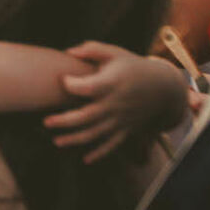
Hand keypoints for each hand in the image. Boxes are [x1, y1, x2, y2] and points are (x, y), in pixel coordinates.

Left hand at [45, 42, 189, 162]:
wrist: (164, 87)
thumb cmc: (132, 66)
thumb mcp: (115, 52)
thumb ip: (91, 49)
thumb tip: (68, 52)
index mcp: (112, 84)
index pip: (88, 88)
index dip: (72, 84)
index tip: (62, 79)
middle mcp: (115, 104)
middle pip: (88, 116)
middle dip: (65, 121)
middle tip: (45, 122)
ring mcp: (121, 119)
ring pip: (97, 133)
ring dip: (76, 140)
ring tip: (56, 141)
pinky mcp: (126, 129)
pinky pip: (113, 144)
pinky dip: (100, 154)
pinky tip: (85, 160)